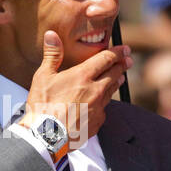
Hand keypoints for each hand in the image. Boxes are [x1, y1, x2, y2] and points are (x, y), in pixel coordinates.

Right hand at [20, 30, 131, 148]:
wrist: (47, 136)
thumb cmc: (42, 105)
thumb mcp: (43, 76)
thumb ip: (52, 54)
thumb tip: (52, 34)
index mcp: (83, 75)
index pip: (106, 59)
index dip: (117, 53)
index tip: (125, 49)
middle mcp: (95, 90)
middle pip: (114, 74)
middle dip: (122, 65)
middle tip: (128, 60)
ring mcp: (98, 107)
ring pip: (111, 91)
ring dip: (116, 82)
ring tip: (119, 78)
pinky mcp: (97, 122)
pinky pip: (104, 109)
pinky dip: (103, 103)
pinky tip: (101, 103)